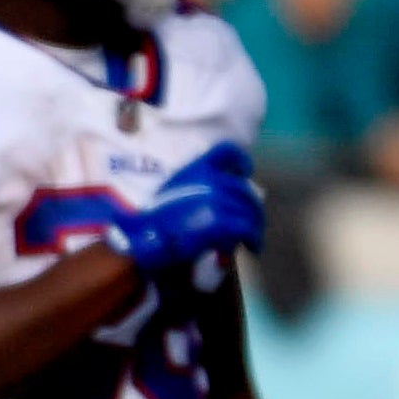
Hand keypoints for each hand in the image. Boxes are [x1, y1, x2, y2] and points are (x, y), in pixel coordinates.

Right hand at [103, 141, 265, 272]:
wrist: (143, 240)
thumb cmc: (154, 221)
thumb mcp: (173, 191)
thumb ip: (196, 188)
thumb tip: (223, 197)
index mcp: (197, 169)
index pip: (227, 152)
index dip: (240, 161)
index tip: (245, 172)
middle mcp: (210, 180)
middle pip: (244, 189)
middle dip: (252, 207)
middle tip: (253, 222)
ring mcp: (216, 199)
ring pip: (249, 209)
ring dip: (255, 225)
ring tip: (253, 239)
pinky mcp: (220, 222)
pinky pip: (246, 228)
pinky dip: (253, 238)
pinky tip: (252, 246)